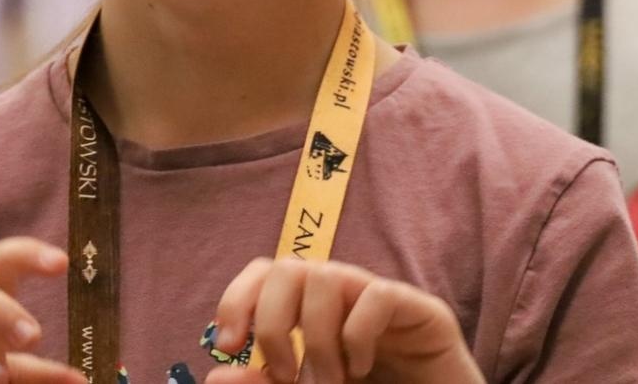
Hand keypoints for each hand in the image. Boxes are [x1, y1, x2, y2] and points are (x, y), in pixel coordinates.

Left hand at [207, 259, 483, 383]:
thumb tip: (216, 376)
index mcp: (314, 312)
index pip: (266, 273)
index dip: (238, 298)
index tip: (230, 346)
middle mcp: (345, 297)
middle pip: (289, 266)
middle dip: (273, 321)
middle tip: (285, 375)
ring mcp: (383, 300)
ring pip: (327, 275)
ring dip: (316, 337)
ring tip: (330, 380)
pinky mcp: (422, 311)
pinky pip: (378, 295)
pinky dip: (357, 335)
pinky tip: (362, 369)